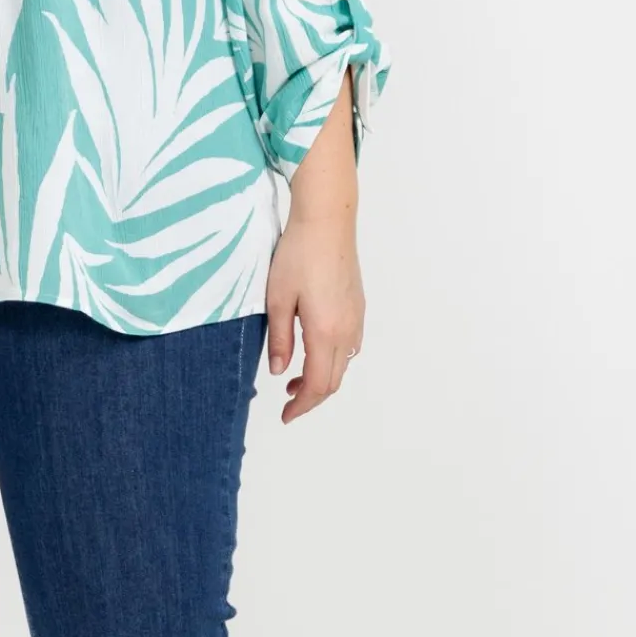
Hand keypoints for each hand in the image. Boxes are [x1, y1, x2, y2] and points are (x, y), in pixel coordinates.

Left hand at [264, 208, 364, 424]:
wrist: (327, 221)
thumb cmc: (298, 255)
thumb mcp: (277, 299)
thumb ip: (280, 340)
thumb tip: (280, 372)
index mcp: (325, 332)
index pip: (318, 385)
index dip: (302, 406)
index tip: (286, 416)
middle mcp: (347, 330)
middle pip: (334, 379)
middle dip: (312, 397)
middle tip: (288, 403)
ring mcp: (356, 317)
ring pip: (344, 363)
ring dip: (323, 378)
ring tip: (296, 378)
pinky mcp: (357, 305)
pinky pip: (350, 345)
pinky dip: (333, 359)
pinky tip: (315, 350)